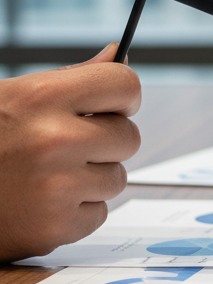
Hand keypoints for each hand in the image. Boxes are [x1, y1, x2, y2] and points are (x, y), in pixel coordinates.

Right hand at [0, 43, 141, 261]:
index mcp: (41, 97)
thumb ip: (68, 79)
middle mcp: (53, 140)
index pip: (125, 84)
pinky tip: (40, 204)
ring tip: (46, 176)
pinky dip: (76, 213)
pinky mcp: (54, 228)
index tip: (113, 106)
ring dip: (91, 179)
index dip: (123, 96)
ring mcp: (55, 188)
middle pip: (129, 136)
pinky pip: (98, 213)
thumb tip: (118, 55)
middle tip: (67, 147)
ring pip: (117, 178)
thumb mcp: (11, 97)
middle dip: (106, 142)